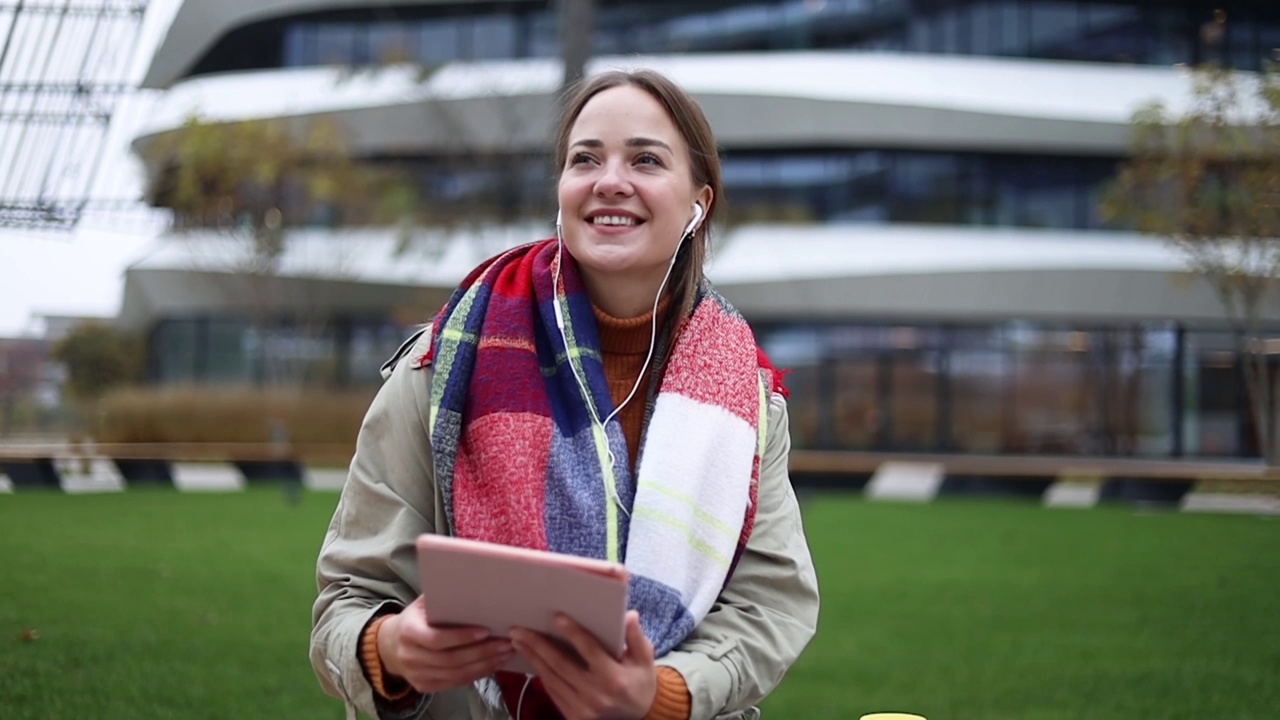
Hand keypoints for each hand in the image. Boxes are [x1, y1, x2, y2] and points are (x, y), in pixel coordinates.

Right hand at [377, 595, 512, 693]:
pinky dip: (476, 675)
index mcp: (408, 631)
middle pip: (450, 660)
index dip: (462, 637)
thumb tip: (473, 584)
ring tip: (504, 654)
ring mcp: (416, 674)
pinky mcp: (424, 686)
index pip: (437, 639)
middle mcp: (410, 656)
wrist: (391, 645)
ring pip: (455, 675)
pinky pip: (454, 684)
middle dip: (481, 653)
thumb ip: (441, 598)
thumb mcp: (422, 604)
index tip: (486, 631)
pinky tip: (492, 665)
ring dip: (483, 665)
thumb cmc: (416, 619)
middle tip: (505, 644)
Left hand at [510, 610, 656, 719]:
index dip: (572, 632)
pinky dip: (541, 674)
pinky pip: (552, 692)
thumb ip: (636, 636)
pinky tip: (532, 659)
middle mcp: (595, 694)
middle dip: (537, 645)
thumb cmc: (640, 682)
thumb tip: (629, 615)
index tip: (556, 617)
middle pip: (560, 664)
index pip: (588, 650)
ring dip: (533, 658)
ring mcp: (582, 708)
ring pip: (551, 678)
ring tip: (518, 641)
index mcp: (613, 678)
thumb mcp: (645, 659)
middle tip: (519, 630)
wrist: (640, 717)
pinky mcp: (573, 717)